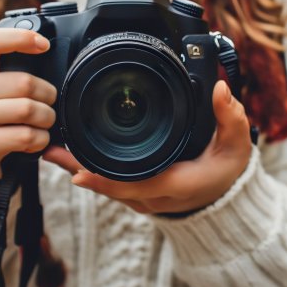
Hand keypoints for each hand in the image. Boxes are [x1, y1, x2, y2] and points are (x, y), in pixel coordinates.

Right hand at [0, 28, 56, 178]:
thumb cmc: (3, 113)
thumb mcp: (6, 88)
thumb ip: (22, 72)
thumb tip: (50, 54)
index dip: (20, 38)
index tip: (44, 45)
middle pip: (25, 83)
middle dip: (48, 96)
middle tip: (47, 105)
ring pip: (27, 109)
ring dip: (46, 119)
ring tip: (41, 123)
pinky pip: (26, 135)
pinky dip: (40, 139)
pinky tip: (34, 140)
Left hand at [43, 80, 251, 214]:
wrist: (223, 196)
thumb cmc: (226, 172)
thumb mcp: (236, 145)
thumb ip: (231, 118)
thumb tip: (220, 90)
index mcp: (175, 184)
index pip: (136, 185)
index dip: (106, 181)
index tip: (79, 172)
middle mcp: (154, 196)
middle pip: (111, 187)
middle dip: (78, 170)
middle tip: (50, 150)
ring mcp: (145, 197)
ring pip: (107, 187)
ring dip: (79, 170)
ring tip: (52, 151)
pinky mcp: (140, 193)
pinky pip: (112, 185)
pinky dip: (91, 173)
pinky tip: (73, 158)